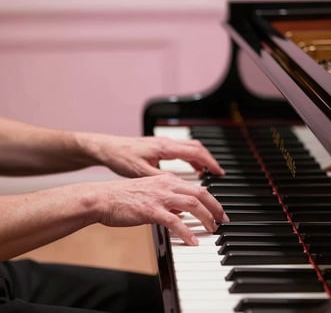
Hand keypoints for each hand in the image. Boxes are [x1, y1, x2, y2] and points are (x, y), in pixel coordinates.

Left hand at [78, 133, 224, 177]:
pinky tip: (192, 169)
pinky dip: (191, 159)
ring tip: (209, 173)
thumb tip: (180, 190)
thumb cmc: (121, 158)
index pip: (195, 152)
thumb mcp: (141, 173)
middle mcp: (167, 143)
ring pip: (190, 147)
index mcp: (165, 148)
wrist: (106, 148)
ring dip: (202, 159)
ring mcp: (163, 143)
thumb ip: (161, 180)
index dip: (210, 163)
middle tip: (219, 174)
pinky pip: (182, 150)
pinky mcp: (159, 147)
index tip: (220, 173)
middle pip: (197, 148)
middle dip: (210, 160)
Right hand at [95, 174, 228, 245]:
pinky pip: (175, 222)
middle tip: (222, 220)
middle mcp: (167, 185)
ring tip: (212, 230)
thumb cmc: (124, 197)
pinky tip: (192, 242)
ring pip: (193, 205)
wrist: (103, 198)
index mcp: (167, 180)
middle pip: (200, 194)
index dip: (211, 200)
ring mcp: (159, 197)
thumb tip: (181, 213)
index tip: (218, 211)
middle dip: (215, 208)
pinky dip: (186, 232)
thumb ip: (167, 200)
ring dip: (206, 218)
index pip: (197, 188)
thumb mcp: (150, 193)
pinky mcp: (151, 210)